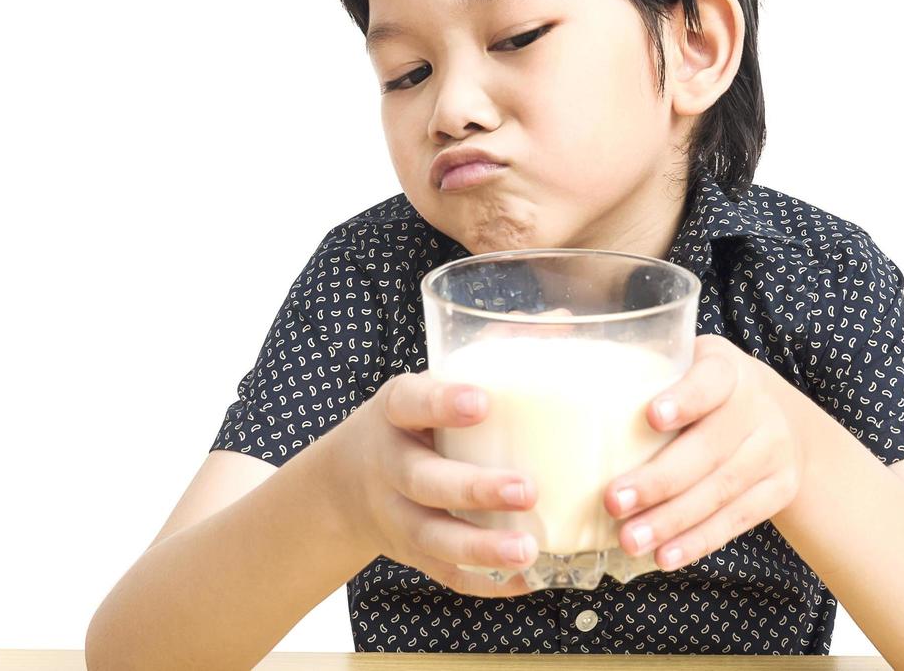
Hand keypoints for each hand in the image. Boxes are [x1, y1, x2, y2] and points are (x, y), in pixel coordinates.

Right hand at [345, 370, 540, 597]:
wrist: (344, 486)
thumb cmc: (412, 423)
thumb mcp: (429, 384)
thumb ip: (487, 355)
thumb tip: (558, 320)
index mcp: (394, 414)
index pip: (410, 403)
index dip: (441, 402)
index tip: (480, 401)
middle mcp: (389, 467)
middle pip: (425, 481)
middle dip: (475, 488)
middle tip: (527, 488)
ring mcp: (396, 516)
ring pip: (434, 537)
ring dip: (481, 548)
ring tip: (528, 551)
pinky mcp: (411, 555)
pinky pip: (445, 573)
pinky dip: (484, 583)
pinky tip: (526, 580)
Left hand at [603, 334, 804, 571]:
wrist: (779, 419)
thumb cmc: (703, 390)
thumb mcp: (683, 363)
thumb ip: (635, 362)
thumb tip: (553, 328)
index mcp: (726, 368)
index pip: (710, 379)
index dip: (686, 398)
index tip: (652, 416)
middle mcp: (757, 406)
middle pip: (710, 447)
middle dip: (660, 480)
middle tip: (613, 501)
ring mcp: (774, 450)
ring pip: (721, 490)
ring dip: (673, 520)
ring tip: (630, 540)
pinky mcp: (779, 489)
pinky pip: (737, 521)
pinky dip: (698, 542)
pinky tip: (664, 557)